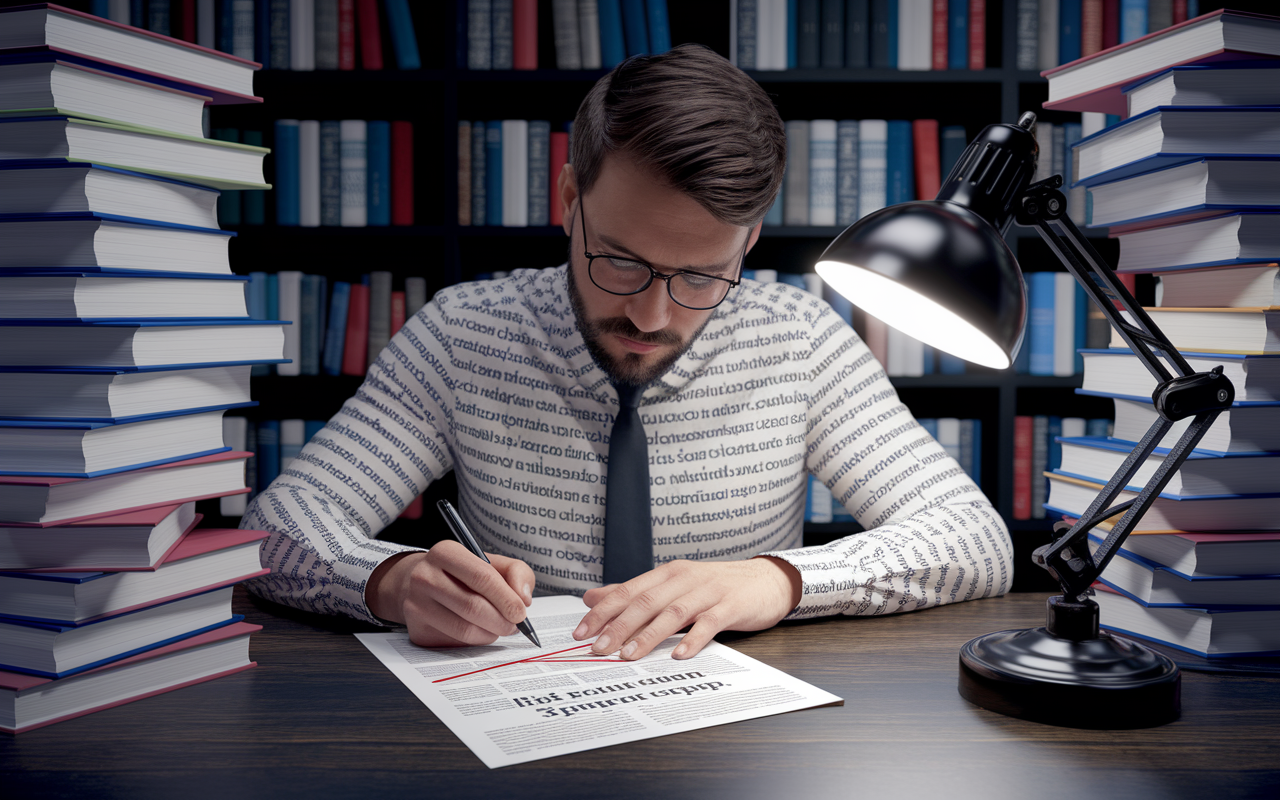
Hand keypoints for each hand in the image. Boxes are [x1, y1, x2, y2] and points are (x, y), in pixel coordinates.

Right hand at [365, 541, 534, 646]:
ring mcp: (416, 605)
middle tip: (513, 625)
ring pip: (464, 630)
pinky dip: (474, 642)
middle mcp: (425, 576)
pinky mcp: (417, 630)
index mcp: (445, 552)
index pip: (481, 577)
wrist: (420, 584)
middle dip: (501, 621)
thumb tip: (524, 598)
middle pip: (472, 607)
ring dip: (490, 634)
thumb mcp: (492, 561)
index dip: (505, 598)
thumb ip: (517, 572)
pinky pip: (454, 643)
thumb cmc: (463, 574)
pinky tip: (479, 631)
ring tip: (499, 628)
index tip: (520, 612)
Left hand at [572, 557, 802, 661]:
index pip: (628, 591)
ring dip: (648, 635)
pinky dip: (693, 639)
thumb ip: (634, 592)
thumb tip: (592, 597)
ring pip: (673, 612)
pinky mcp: (731, 606)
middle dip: (619, 626)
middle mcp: (684, 578)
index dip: (603, 612)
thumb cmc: (715, 587)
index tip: (581, 632)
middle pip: (646, 602)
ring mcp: (708, 591)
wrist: (766, 580)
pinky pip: (709, 623)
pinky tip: (679, 654)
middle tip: (598, 649)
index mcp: (667, 573)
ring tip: (629, 655)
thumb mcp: (673, 585)